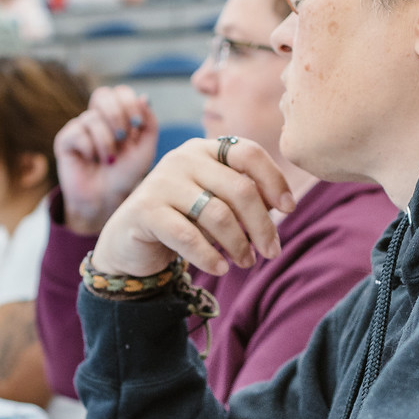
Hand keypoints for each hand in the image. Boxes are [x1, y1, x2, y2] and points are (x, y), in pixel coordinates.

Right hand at [54, 85, 158, 232]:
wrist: (106, 199)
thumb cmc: (126, 175)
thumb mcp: (145, 150)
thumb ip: (149, 124)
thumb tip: (144, 97)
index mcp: (118, 116)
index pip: (120, 92)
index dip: (128, 102)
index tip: (137, 124)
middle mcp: (98, 118)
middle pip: (102, 94)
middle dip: (116, 115)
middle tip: (123, 138)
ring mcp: (80, 127)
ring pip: (92, 118)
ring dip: (106, 142)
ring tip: (108, 161)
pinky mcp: (65, 140)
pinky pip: (77, 132)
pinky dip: (89, 149)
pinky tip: (90, 160)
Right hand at [92, 137, 293, 278]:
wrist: (129, 241)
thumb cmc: (182, 220)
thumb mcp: (215, 202)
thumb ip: (243, 196)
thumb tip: (282, 205)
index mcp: (205, 149)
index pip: (249, 153)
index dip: (274, 180)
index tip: (289, 209)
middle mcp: (183, 158)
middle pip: (239, 188)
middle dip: (262, 224)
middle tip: (272, 251)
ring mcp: (162, 181)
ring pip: (218, 214)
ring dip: (239, 244)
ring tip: (247, 262)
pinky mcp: (145, 210)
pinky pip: (188, 236)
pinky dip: (209, 256)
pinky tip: (221, 268)